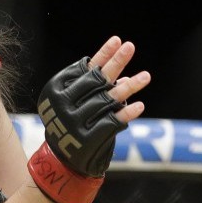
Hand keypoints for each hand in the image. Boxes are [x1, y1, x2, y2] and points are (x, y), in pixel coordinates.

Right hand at [26, 36, 149, 202]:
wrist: (63, 161)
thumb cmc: (70, 124)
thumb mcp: (72, 102)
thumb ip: (91, 86)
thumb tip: (121, 72)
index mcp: (55, 91)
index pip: (84, 68)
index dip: (103, 55)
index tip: (117, 41)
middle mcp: (63, 105)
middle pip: (97, 80)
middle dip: (116, 63)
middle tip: (130, 47)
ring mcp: (74, 122)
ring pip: (107, 100)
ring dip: (129, 87)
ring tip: (146, 76)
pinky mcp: (88, 139)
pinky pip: (112, 122)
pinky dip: (126, 114)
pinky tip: (140, 106)